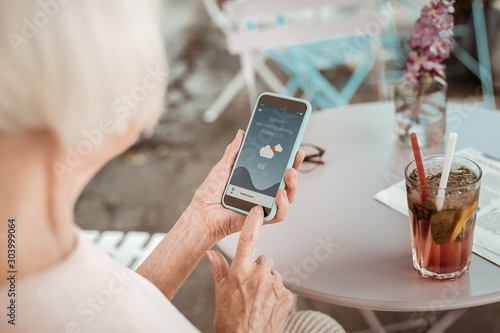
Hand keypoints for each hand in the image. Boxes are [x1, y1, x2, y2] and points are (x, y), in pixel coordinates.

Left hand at [190, 130, 304, 241]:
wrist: (201, 215)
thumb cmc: (209, 195)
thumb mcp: (222, 168)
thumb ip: (233, 152)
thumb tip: (241, 133)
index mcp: (255, 180)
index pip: (277, 169)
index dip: (288, 159)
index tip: (294, 147)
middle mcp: (262, 193)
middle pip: (286, 182)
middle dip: (295, 167)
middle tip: (295, 156)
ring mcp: (263, 206)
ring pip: (288, 198)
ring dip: (292, 185)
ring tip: (289, 173)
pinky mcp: (261, 219)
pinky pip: (278, 215)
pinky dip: (282, 206)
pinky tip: (278, 194)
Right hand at [207, 206, 293, 332]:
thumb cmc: (230, 320)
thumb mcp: (219, 292)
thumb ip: (218, 269)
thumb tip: (211, 253)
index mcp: (240, 272)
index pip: (248, 239)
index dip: (253, 221)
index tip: (257, 210)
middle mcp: (259, 275)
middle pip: (263, 258)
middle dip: (257, 268)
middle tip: (250, 285)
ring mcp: (275, 285)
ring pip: (273, 273)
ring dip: (267, 281)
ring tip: (258, 298)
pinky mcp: (287, 296)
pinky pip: (282, 287)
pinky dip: (276, 293)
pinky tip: (267, 304)